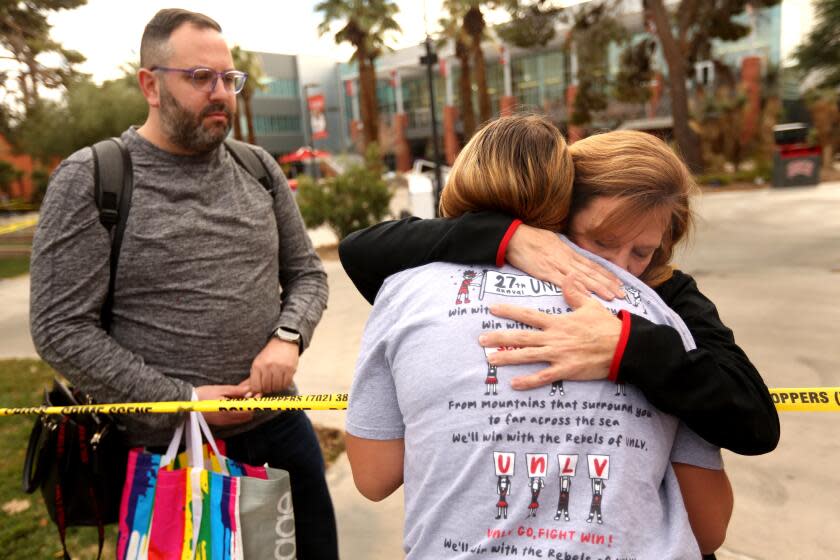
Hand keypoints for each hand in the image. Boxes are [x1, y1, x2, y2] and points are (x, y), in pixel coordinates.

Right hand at [195, 384, 253, 425]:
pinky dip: (237, 413)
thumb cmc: (202, 395)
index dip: (254, 403)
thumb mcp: (220, 389)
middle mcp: (227, 419)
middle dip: (250, 407)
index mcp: (228, 411)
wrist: (187, 403)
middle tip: (249, 395)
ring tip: (240, 398)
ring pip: (241, 419)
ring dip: (244, 410)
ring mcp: (223, 422)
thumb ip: (236, 390)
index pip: (248, 411)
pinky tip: (233, 403)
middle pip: (246, 416)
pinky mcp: (220, 423)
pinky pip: (234, 420)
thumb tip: (249, 390)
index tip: (256, 395)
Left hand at [249, 338, 298, 394]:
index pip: (256, 386)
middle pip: (266, 388)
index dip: (258, 390)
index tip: (261, 388)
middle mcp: (268, 366)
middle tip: (269, 384)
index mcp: (257, 365)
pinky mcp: (290, 369)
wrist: (284, 342)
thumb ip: (251, 379)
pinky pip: (286, 384)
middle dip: (267, 389)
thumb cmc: (269, 356)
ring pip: (276, 387)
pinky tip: (282, 380)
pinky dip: (284, 385)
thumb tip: (245, 393)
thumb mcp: (258, 364)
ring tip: (276, 381)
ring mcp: (279, 368)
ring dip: (276, 387)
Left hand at [478, 274, 621, 389]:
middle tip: (480, 339)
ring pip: (527, 356)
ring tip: (490, 360)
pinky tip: (513, 384)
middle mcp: (553, 338)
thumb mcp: (590, 305)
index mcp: (557, 322)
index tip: (492, 309)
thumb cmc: (606, 327)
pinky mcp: (565, 370)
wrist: (623, 347)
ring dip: (507, 358)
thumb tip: (568, 275)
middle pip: (521, 337)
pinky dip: (528, 381)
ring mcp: (558, 355)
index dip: (509, 311)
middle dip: (499, 337)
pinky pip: (543, 377)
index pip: (528, 315)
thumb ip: (575, 292)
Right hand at [506, 224, 624, 299]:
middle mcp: (567, 258)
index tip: (619, 282)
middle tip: (622, 294)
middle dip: (608, 283)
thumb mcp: (551, 241)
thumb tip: (571, 255)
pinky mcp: (545, 272)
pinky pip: (564, 282)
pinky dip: (577, 289)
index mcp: (568, 251)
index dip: (606, 274)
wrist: (513, 236)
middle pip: (591, 272)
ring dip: (598, 287)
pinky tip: (587, 296)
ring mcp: (557, 265)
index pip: (592, 264)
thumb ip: (563, 250)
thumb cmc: (530, 237)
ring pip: (582, 278)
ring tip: (611, 296)